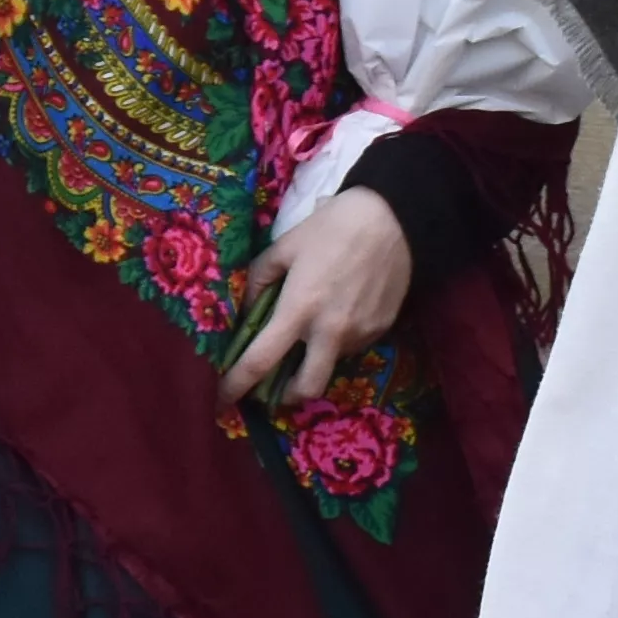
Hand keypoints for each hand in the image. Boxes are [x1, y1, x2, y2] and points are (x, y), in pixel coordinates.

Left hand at [223, 186, 417, 401]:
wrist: (395, 219)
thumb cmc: (333, 227)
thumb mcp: (284, 246)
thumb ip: (258, 280)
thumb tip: (247, 311)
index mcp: (299, 309)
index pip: (261, 360)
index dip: (237, 384)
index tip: (222, 398)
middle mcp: (330, 331)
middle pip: (306, 388)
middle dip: (286, 396)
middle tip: (275, 385)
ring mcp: (360, 334)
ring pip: (330, 364)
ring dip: (314, 359)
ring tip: (312, 329)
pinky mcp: (382, 329)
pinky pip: (351, 347)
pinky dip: (337, 342)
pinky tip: (338, 313)